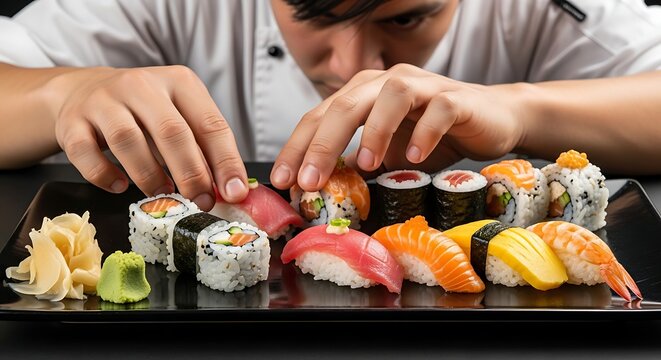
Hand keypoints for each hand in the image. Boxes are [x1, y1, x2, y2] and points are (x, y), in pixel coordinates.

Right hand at [51, 65, 247, 209]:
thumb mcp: (181, 116)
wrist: (86, 91)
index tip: (235, 192)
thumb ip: (204, 148)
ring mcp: (103, 101)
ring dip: (150, 176)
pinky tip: (120, 186)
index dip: (225, 161)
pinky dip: (105, 176)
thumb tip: (230, 189)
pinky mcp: (72, 121)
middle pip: (171, 132)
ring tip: (162, 193)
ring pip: (128, 142)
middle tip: (201, 201)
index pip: (210, 123)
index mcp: (179, 82)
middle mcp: (141, 85)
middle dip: (191, 174)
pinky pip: (86, 153)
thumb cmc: (146, 112)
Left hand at [271, 64, 524, 190]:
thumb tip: (319, 189)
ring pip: (390, 96)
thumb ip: (357, 163)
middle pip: (346, 105)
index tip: (283, 180)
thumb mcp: (387, 153)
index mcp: (363, 93)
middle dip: (322, 144)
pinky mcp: (455, 98)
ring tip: (366, 165)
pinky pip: (437, 110)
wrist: (491, 119)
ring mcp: (422, 86)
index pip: (320, 116)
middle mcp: (387, 82)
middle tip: (310, 181)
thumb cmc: (434, 135)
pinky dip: (424, 133)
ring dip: (374, 131)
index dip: (298, 147)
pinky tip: (414, 156)